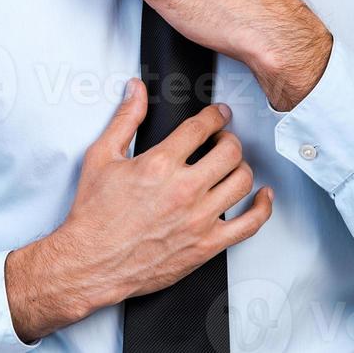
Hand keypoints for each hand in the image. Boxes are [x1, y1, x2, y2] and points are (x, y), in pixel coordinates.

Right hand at [52, 78, 271, 311]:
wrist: (90, 263)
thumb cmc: (94, 215)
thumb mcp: (102, 156)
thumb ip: (125, 118)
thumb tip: (136, 90)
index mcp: (160, 164)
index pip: (201, 127)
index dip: (215, 115)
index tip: (219, 114)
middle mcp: (184, 190)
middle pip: (230, 150)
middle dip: (229, 138)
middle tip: (222, 139)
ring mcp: (199, 219)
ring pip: (242, 181)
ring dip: (241, 166)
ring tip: (231, 165)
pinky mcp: (206, 246)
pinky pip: (249, 224)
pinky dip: (263, 207)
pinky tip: (262, 197)